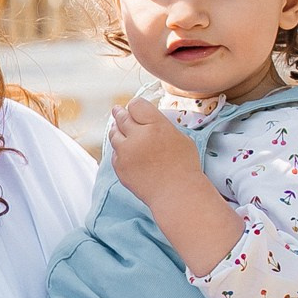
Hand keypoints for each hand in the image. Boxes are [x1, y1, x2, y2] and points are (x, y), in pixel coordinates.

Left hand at [107, 96, 205, 210]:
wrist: (176, 193)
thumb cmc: (183, 165)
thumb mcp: (180, 137)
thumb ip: (160, 125)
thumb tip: (147, 119)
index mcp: (155, 125)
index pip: (136, 105)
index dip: (135, 106)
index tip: (135, 108)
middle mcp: (137, 136)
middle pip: (122, 117)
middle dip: (120, 113)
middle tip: (118, 110)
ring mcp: (126, 152)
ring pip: (114, 134)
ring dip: (116, 130)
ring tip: (117, 127)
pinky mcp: (119, 166)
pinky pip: (115, 153)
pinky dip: (119, 149)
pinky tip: (125, 149)